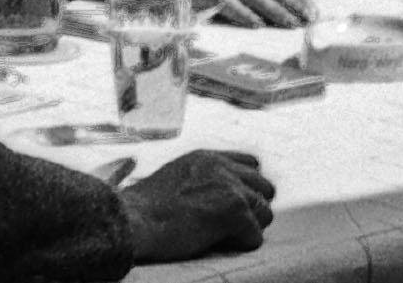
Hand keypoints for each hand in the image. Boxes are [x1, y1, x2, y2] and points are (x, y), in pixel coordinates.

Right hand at [110, 146, 277, 260]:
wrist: (136, 220)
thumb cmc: (150, 209)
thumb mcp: (178, 177)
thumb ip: (204, 178)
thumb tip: (223, 197)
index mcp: (207, 156)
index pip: (252, 163)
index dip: (248, 187)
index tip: (236, 205)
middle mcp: (222, 166)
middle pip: (265, 187)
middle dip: (254, 208)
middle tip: (233, 225)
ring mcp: (230, 186)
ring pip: (265, 212)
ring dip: (250, 227)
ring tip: (224, 235)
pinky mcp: (235, 210)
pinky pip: (256, 236)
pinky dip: (241, 245)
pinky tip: (217, 242)